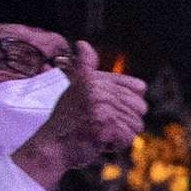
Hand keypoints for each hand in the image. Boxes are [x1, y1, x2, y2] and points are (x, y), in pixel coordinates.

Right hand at [17, 41, 145, 185]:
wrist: (49, 147)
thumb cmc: (65, 120)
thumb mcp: (74, 89)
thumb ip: (85, 67)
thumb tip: (82, 43)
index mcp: (93, 79)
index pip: (139, 87)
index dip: (130, 103)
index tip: (110, 110)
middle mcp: (98, 90)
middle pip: (141, 107)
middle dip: (126, 121)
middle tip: (102, 124)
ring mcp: (101, 108)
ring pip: (136, 124)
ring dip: (120, 134)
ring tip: (98, 132)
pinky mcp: (105, 126)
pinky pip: (128, 138)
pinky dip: (116, 145)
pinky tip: (98, 142)